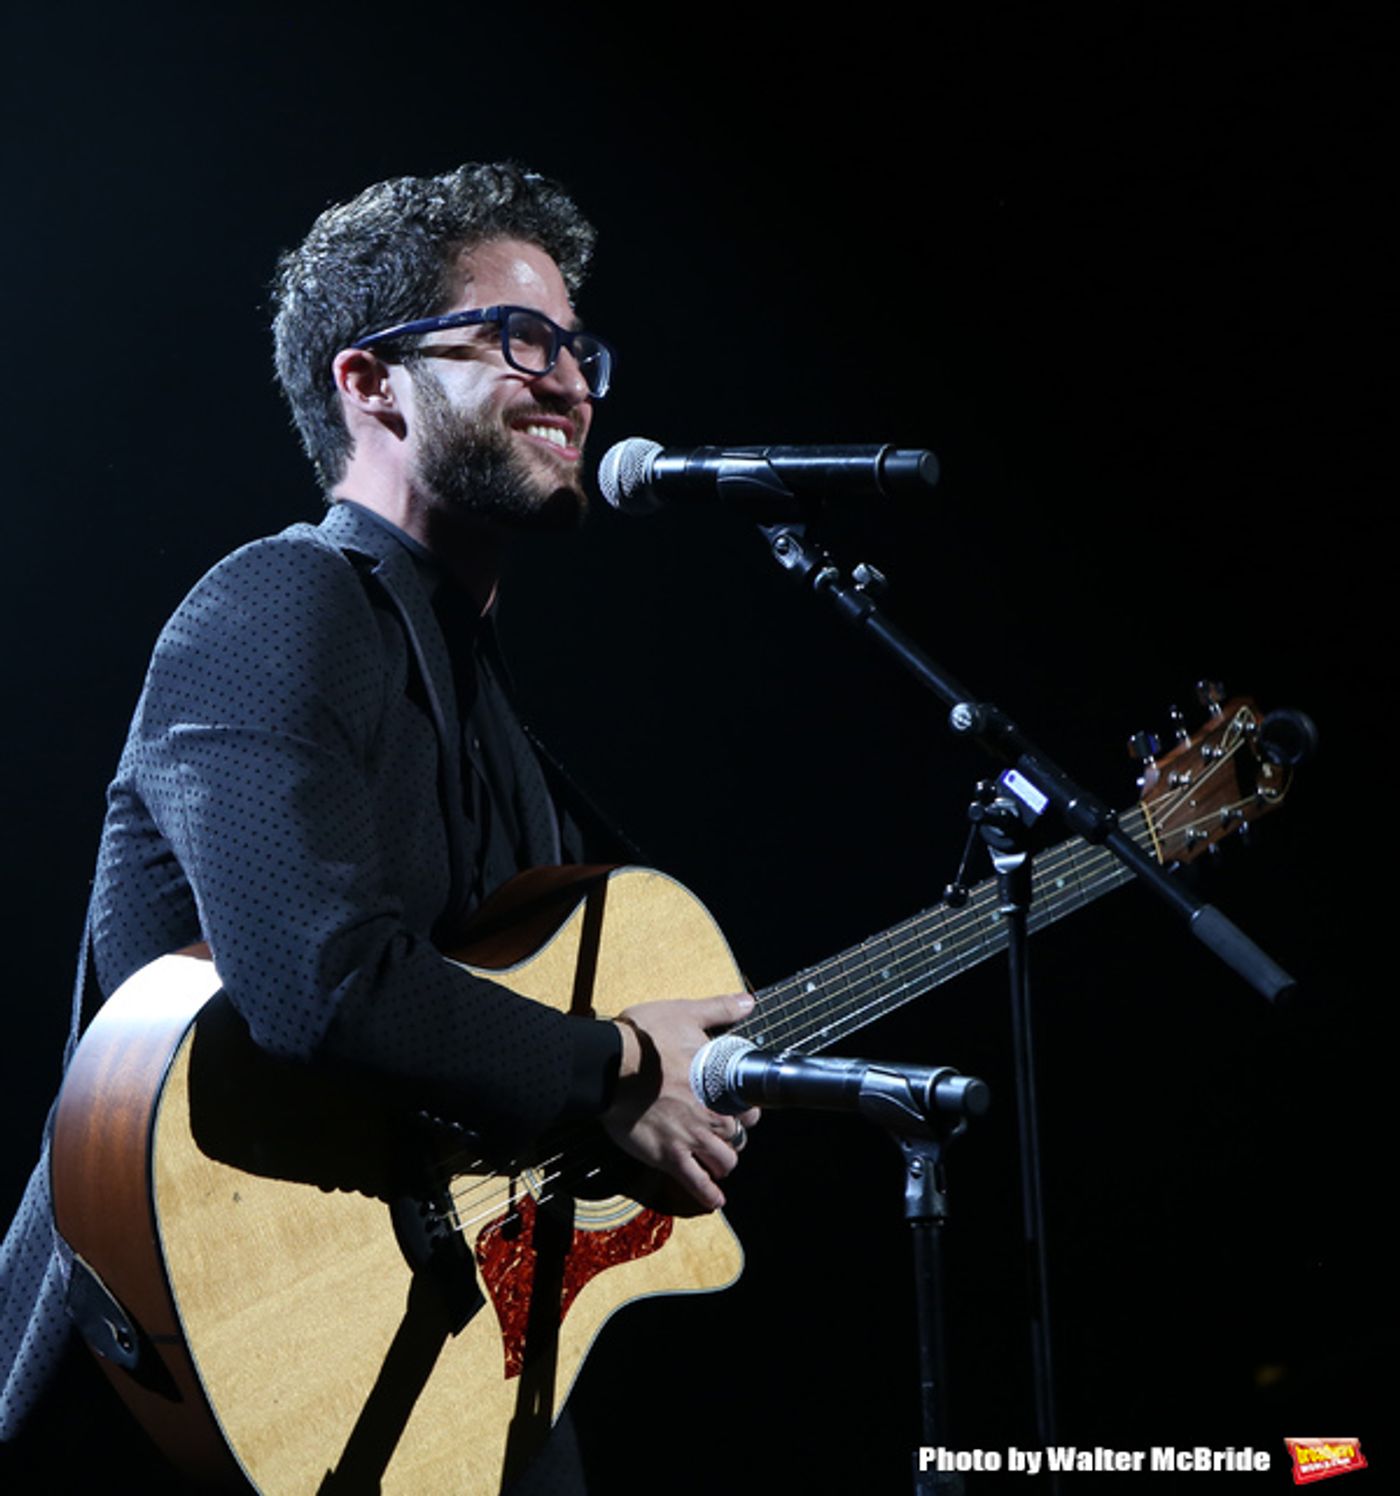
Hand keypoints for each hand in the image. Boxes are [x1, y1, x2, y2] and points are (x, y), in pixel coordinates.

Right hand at [603, 992, 759, 1211]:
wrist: (610, 1065)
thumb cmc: (646, 1038)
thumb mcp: (686, 1013)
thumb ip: (720, 1009)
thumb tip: (749, 1002)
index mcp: (721, 1084)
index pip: (751, 1109)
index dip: (747, 1112)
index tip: (737, 1111)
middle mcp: (712, 1115)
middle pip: (738, 1138)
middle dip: (733, 1137)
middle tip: (720, 1135)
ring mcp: (691, 1138)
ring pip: (724, 1163)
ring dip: (722, 1163)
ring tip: (715, 1162)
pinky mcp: (669, 1157)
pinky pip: (697, 1185)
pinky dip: (708, 1195)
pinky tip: (714, 1200)